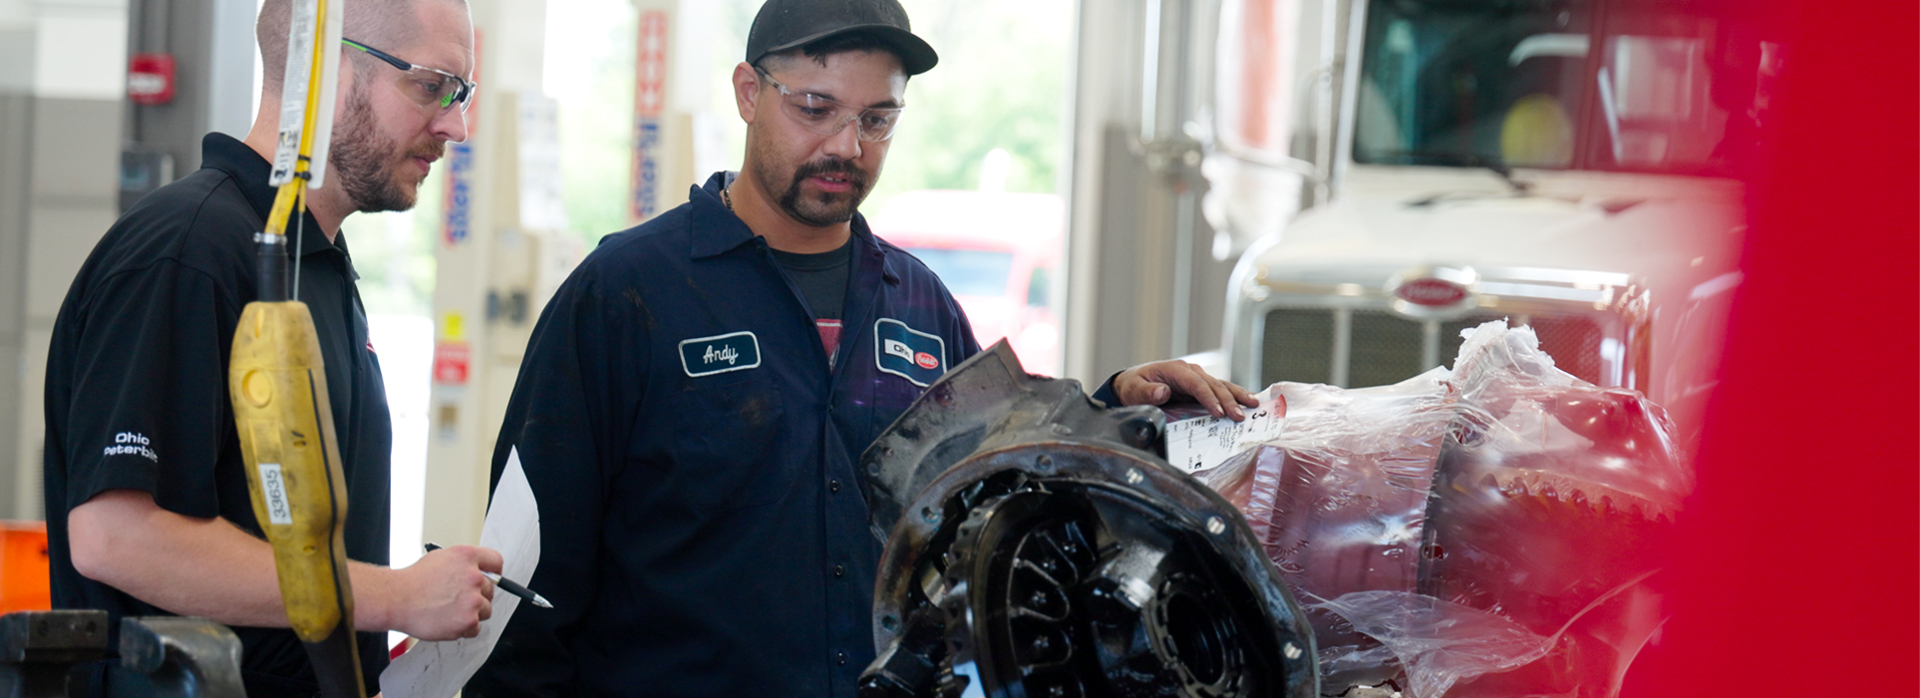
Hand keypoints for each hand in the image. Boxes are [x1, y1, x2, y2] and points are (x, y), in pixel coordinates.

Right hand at [387, 545, 501, 639]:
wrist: (397, 599)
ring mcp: (473, 600)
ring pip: (486, 610)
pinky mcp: (468, 620)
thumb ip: (462, 563)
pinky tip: (448, 620)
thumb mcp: (440, 558)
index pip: (496, 561)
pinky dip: (464, 628)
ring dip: (472, 612)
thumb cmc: (413, 581)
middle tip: (458, 599)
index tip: (493, 577)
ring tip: (450, 610)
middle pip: (491, 589)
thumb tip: (475, 570)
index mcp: (467, 557)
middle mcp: (474, 576)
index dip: (494, 571)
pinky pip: (476, 628)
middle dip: (477, 595)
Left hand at [1112, 360, 1258, 420]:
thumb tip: (1162, 392)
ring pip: (1222, 385)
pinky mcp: (1201, 386)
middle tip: (1240, 416)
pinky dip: (1235, 396)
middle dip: (1229, 401)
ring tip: (1253, 404)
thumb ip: (1147, 392)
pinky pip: (1220, 390)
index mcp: (1176, 370)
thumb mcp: (1135, 389)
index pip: (1197, 384)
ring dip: (1238, 395)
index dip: (1209, 398)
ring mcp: (1198, 378)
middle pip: (1214, 385)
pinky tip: (1247, 402)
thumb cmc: (1135, 386)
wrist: (1134, 383)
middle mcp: (1190, 372)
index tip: (1218, 413)